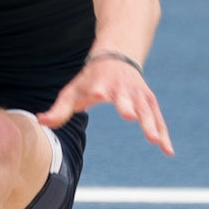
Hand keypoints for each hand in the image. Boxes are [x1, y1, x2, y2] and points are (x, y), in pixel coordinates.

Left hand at [40, 57, 173, 155]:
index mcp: (101, 84)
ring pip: (146, 109)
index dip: (100, 90)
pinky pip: (158, 118)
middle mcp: (122, 88)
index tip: (99, 94)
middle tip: (131, 115)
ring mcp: (138, 94)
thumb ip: (58, 110)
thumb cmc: (90, 80)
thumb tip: (40, 122)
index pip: (100, 88)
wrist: (116, 57)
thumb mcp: (72, 91)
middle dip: (128, 105)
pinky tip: (168, 151)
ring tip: (156, 141)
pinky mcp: (148, 101)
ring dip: (152, 123)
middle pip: (126, 97)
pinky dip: (164, 133)